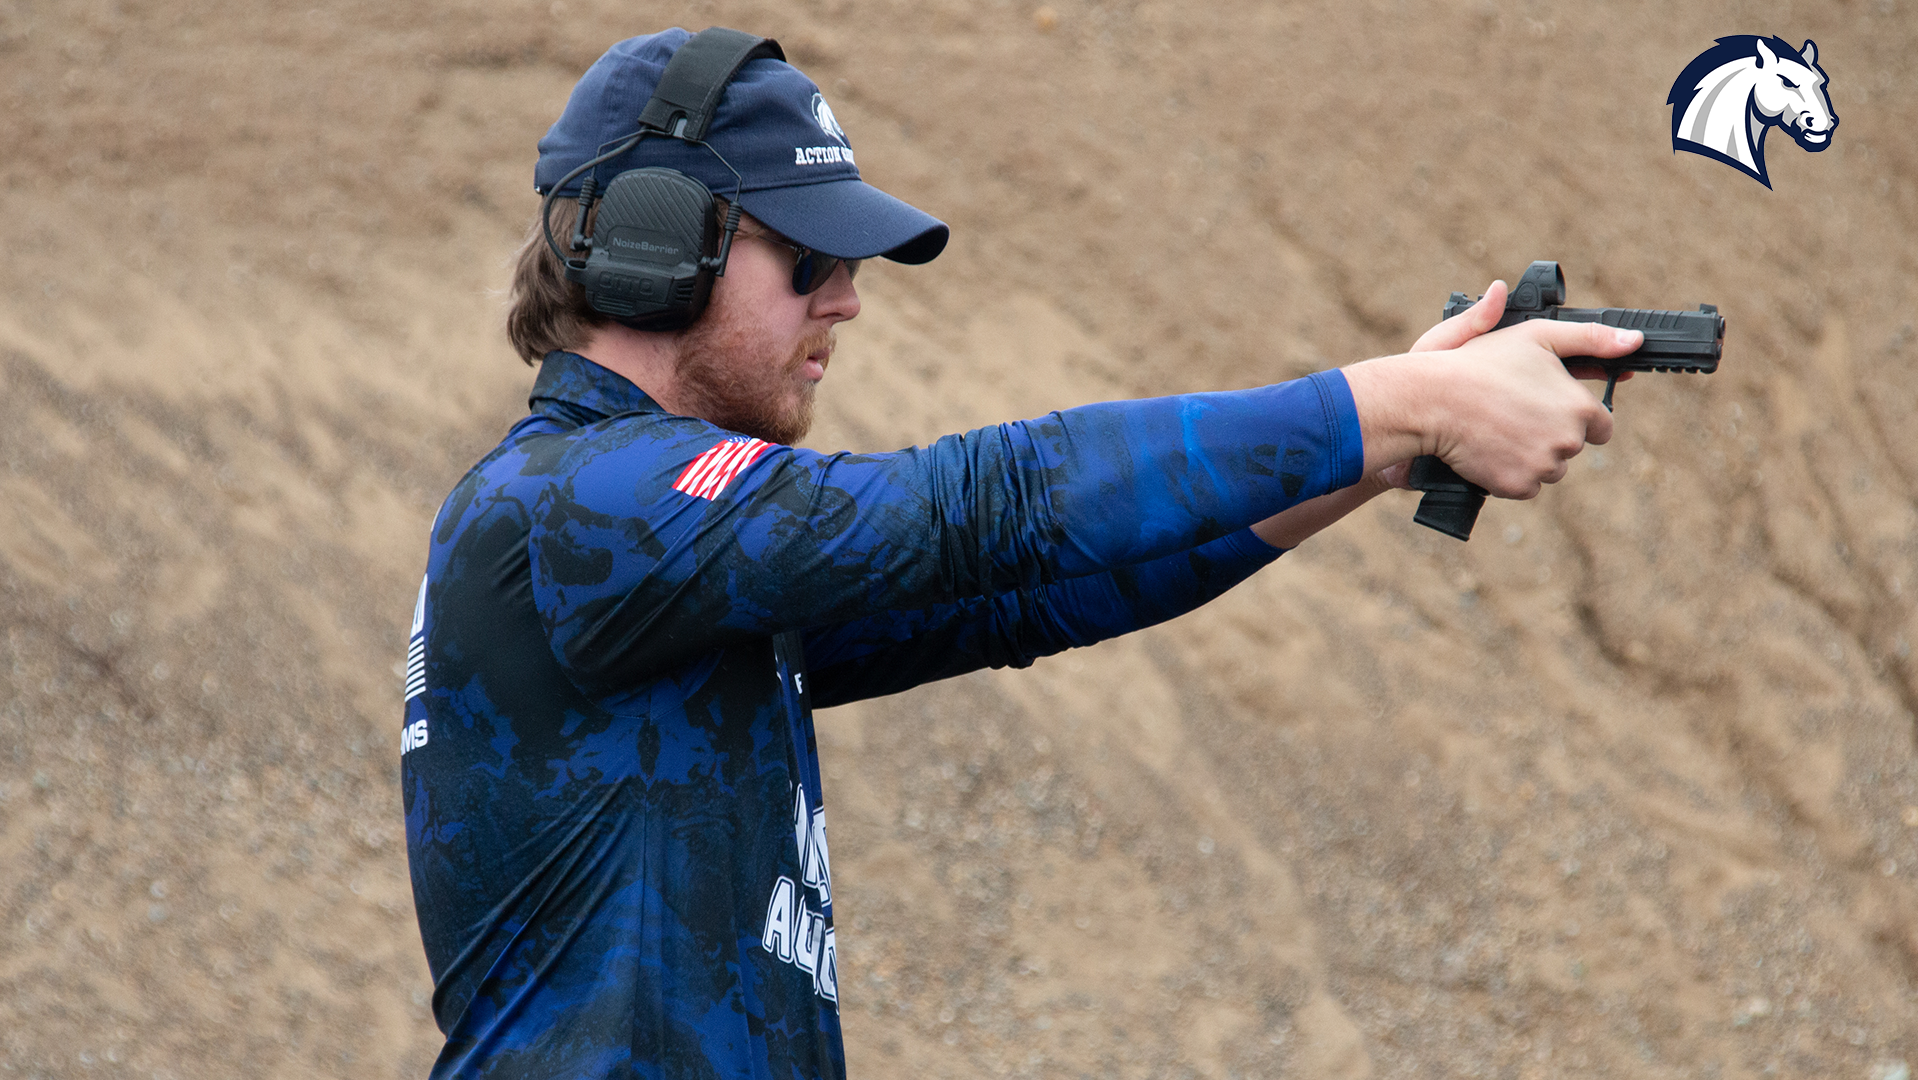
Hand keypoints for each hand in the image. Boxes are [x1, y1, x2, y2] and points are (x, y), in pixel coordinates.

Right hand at [1343, 281, 1644, 499]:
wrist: (1431, 401)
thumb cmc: (1480, 363)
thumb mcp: (1537, 336)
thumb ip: (1589, 338)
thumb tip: (1634, 341)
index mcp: (1580, 407)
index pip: (1602, 426)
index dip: (1575, 416)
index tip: (1548, 407)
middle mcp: (1569, 441)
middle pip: (1571, 447)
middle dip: (1549, 434)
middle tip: (1513, 413)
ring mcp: (1543, 467)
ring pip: (1548, 469)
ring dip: (1530, 455)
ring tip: (1498, 430)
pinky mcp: (1516, 486)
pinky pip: (1523, 486)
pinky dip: (1508, 473)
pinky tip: (1488, 449)